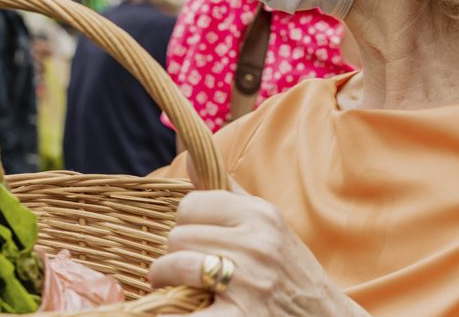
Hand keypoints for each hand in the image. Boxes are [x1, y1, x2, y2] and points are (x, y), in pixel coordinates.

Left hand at [148, 178, 366, 316]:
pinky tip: (183, 310)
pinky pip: (184, 311)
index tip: (197, 241)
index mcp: (262, 215)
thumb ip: (228, 193)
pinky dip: (174, 312)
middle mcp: (257, 244)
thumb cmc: (290, 273)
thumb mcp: (268, 226)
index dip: (186, 225)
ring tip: (179, 288)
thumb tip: (190, 156)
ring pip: (175, 266)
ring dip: (168, 281)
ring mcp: (248, 282)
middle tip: (189, 271)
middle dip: (176, 255)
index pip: (190, 205)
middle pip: (179, 236)